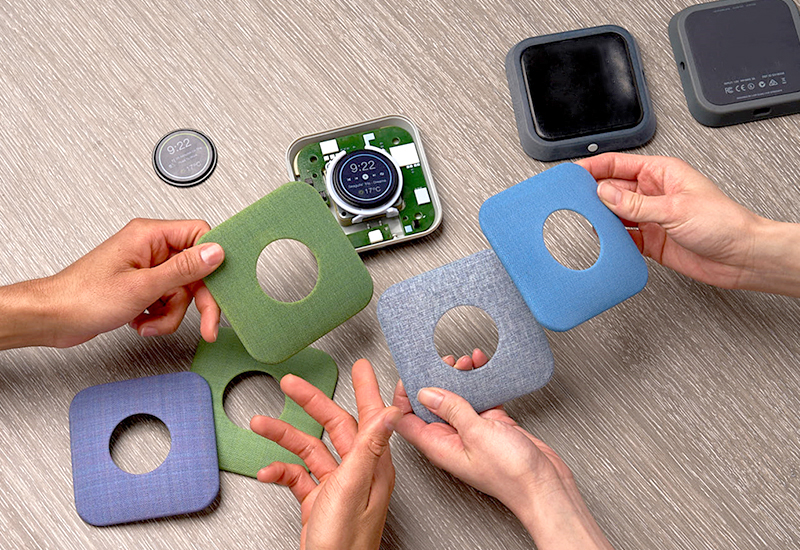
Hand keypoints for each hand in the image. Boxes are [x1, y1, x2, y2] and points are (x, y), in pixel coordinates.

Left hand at [0, 218, 223, 348]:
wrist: (52, 318)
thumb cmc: (82, 298)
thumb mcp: (142, 286)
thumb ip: (183, 269)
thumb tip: (215, 253)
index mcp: (150, 235)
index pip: (200, 236)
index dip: (213, 261)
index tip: (221, 285)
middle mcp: (150, 248)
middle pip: (195, 270)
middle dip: (198, 301)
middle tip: (208, 324)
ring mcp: (146, 268)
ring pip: (182, 291)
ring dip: (171, 314)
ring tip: (149, 323)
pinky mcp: (141, 286)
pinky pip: (167, 301)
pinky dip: (159, 317)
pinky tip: (141, 322)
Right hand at [250, 359, 401, 549]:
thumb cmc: (345, 543)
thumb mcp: (355, 486)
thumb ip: (369, 446)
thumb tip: (390, 410)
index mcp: (373, 465)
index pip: (371, 416)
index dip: (366, 388)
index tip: (362, 366)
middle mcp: (358, 472)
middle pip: (334, 426)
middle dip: (311, 403)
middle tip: (292, 383)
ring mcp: (337, 486)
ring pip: (310, 450)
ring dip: (284, 436)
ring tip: (260, 422)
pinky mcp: (318, 501)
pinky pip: (297, 476)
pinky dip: (280, 471)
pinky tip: (267, 472)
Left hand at [392, 350, 612, 549]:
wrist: (544, 485)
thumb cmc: (511, 473)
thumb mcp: (476, 433)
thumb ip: (451, 409)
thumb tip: (426, 393)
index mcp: (438, 446)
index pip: (407, 420)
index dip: (403, 396)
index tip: (411, 373)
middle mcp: (451, 440)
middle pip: (430, 406)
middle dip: (434, 380)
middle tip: (443, 362)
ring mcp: (471, 433)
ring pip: (456, 399)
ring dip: (458, 379)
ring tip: (464, 362)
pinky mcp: (491, 426)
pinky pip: (479, 400)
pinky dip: (480, 384)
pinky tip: (482, 369)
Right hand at [576, 153, 765, 290]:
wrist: (742, 257)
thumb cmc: (725, 223)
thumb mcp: (675, 209)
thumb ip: (635, 203)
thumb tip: (605, 193)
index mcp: (662, 173)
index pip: (618, 164)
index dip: (593, 167)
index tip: (573, 174)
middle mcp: (654, 193)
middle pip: (612, 189)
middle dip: (593, 195)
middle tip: (573, 201)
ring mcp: (652, 217)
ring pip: (615, 214)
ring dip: (602, 218)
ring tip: (587, 221)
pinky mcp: (652, 240)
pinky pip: (624, 238)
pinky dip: (613, 240)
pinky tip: (606, 240)